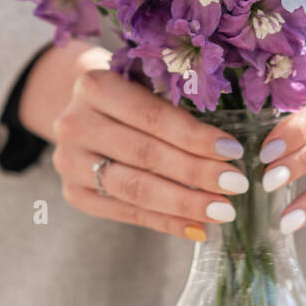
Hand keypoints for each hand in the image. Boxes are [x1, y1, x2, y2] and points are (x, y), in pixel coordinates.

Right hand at [31, 47, 251, 240]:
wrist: (79, 106)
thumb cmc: (127, 88)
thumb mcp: (144, 78)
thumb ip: (175, 99)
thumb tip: (228, 143)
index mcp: (94, 85)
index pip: (152, 116)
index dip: (194, 136)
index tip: (233, 151)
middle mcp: (74, 124)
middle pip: (145, 155)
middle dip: (196, 172)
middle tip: (235, 184)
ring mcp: (70, 161)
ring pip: (134, 189)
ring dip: (184, 203)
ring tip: (222, 210)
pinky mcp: (74, 193)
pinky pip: (125, 212)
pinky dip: (165, 222)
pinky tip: (197, 227)